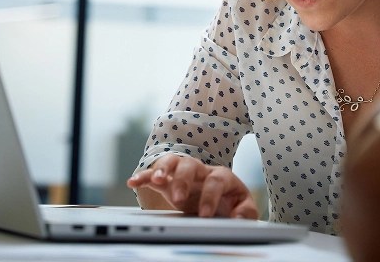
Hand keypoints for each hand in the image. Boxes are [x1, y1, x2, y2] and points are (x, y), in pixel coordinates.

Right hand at [127, 155, 258, 219]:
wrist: (222, 200)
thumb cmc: (232, 202)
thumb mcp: (244, 206)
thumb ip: (246, 211)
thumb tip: (239, 217)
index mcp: (221, 176)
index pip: (215, 180)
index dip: (210, 196)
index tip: (205, 214)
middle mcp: (201, 171)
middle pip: (190, 165)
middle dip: (183, 180)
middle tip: (179, 199)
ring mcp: (183, 174)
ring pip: (171, 162)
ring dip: (162, 169)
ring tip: (157, 180)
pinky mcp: (169, 181)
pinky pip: (154, 174)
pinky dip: (143, 176)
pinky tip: (133, 181)